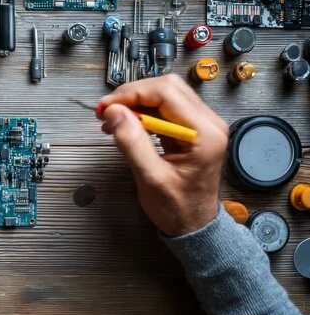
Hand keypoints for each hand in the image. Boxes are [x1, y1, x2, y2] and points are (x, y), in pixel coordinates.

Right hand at [97, 74, 228, 236]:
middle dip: (133, 95)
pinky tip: (127, 124)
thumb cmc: (176, 208)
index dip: (132, 94)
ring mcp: (202, 124)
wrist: (193, 226)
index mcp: (204, 133)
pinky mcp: (192, 128)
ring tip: (113, 119)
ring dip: (136, 102)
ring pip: (165, 94)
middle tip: (107, 112)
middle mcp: (208, 122)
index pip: (166, 93)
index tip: (106, 108)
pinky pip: (165, 108)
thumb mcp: (150, 179)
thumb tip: (113, 112)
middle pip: (167, 88)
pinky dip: (143, 111)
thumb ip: (132, 143)